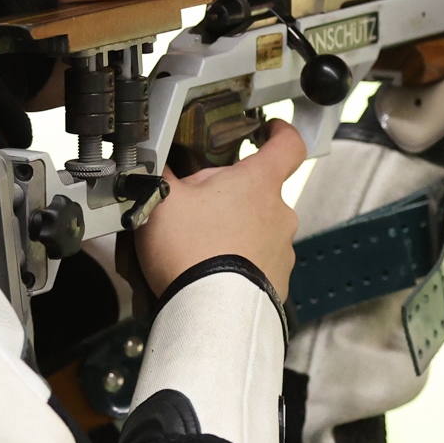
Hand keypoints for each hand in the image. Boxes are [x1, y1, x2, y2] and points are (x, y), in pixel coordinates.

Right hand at [137, 120, 306, 301]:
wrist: (209, 313)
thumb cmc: (191, 251)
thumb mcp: (162, 200)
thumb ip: (162, 174)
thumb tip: (155, 162)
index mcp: (259, 184)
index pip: (288, 144)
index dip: (281, 132)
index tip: (270, 128)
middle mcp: (280, 214)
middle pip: (261, 192)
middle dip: (232, 196)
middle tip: (198, 208)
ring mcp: (282, 251)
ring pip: (259, 229)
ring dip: (235, 232)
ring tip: (199, 248)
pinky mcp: (277, 282)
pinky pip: (258, 265)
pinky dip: (238, 265)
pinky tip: (210, 273)